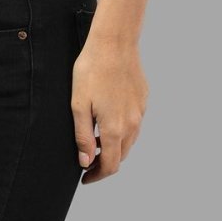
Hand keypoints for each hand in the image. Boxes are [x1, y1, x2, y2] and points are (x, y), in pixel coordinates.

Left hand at [72, 39, 147, 183]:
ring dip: (115, 147)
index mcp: (114, 128)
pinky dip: (123, 130)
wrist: (114, 42)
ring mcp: (140, 111)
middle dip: (105, 163)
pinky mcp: (143, 99)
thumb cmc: (91, 70)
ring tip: (96, 142)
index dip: (97, 176)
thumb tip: (86, 162)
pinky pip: (134, 123)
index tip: (85, 178)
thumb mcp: (78, 104)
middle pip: (121, 155)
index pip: (110, 165)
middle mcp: (132, 124)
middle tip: (88, 162)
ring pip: (130, 140)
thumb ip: (82, 136)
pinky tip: (109, 119)